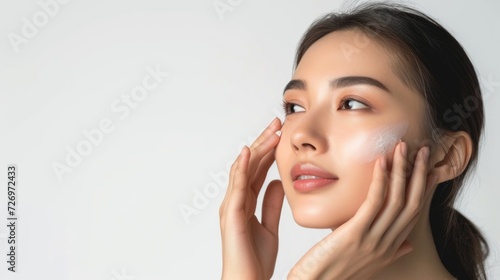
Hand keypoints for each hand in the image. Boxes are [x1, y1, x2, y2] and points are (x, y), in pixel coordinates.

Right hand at [219, 117, 284, 279]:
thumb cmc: (254, 261)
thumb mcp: (269, 227)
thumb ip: (271, 205)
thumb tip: (279, 183)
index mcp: (245, 203)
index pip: (258, 170)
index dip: (268, 150)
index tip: (281, 132)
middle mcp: (236, 200)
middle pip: (250, 164)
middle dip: (263, 142)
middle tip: (277, 122)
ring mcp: (231, 206)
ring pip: (243, 170)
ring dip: (257, 148)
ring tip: (270, 131)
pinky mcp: (231, 214)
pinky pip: (237, 186)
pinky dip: (243, 167)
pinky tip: (249, 152)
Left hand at [288, 142, 437, 279]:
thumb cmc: (335, 272)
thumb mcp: (369, 263)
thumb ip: (389, 251)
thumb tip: (406, 244)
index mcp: (389, 249)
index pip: (413, 214)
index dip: (423, 190)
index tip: (429, 170)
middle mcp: (386, 244)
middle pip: (411, 203)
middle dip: (419, 174)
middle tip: (422, 150)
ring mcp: (372, 239)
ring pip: (396, 199)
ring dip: (402, 170)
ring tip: (403, 147)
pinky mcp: (355, 233)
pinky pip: (373, 202)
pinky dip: (380, 179)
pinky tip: (382, 162)